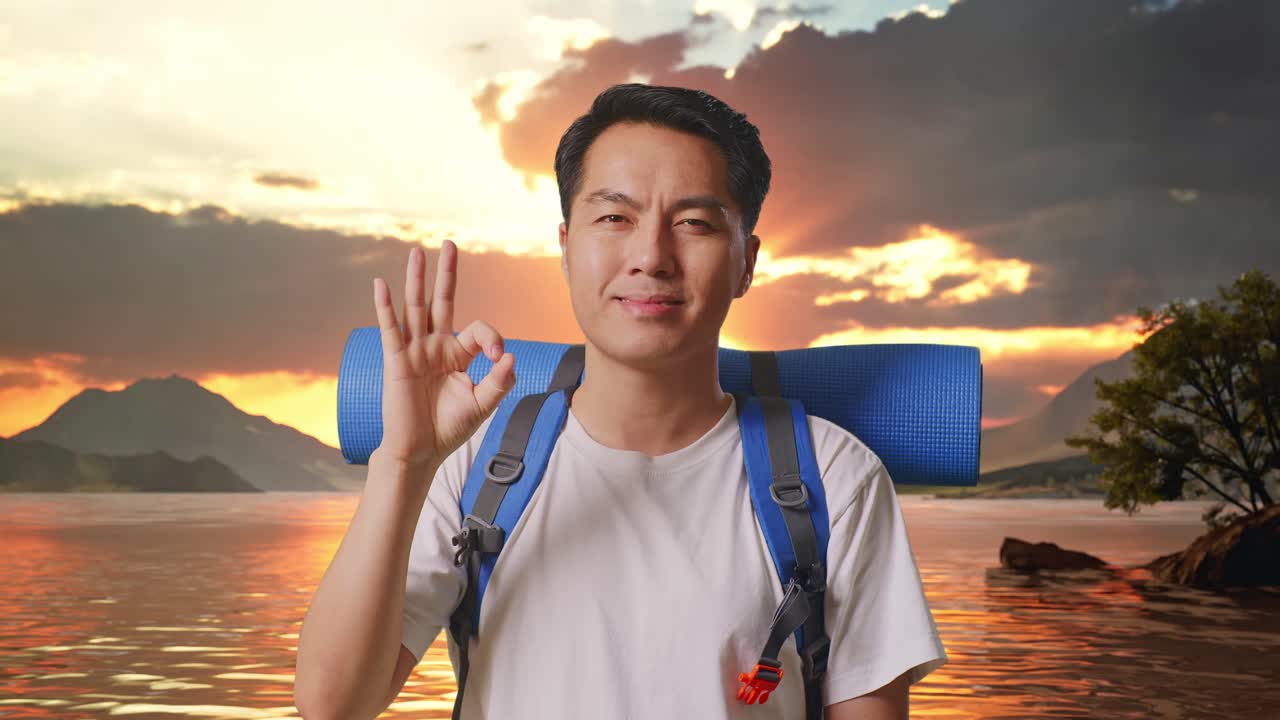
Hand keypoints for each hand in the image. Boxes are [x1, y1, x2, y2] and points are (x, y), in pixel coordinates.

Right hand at [371, 239, 515, 467]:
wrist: (420, 452)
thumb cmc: (449, 428)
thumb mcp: (482, 404)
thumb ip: (499, 381)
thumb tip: (511, 355)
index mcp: (458, 354)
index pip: (478, 330)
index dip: (493, 339)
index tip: (499, 361)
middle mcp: (435, 346)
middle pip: (442, 302)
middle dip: (446, 274)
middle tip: (450, 244)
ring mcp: (414, 351)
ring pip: (416, 307)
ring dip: (417, 280)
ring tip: (417, 253)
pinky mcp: (395, 361)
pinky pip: (390, 329)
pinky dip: (385, 306)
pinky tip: (381, 284)